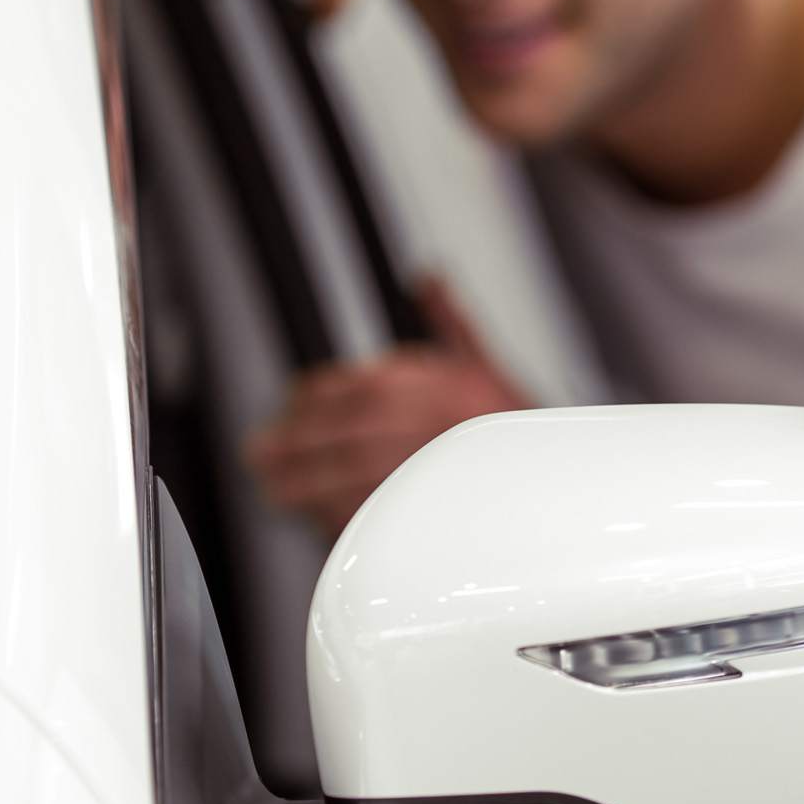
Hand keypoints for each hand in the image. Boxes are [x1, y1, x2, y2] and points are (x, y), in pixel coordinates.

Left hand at [245, 286, 525, 534]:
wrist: (542, 479)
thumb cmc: (511, 427)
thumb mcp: (480, 360)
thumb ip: (445, 317)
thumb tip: (430, 280)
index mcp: (392, 384)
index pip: (318, 390)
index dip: (299, 404)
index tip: (296, 412)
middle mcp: (380, 426)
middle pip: (301, 438)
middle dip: (277, 449)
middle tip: (262, 457)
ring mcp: (380, 475)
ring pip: (309, 484)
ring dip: (289, 488)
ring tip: (279, 490)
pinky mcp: (388, 521)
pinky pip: (338, 523)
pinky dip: (326, 521)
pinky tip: (325, 517)